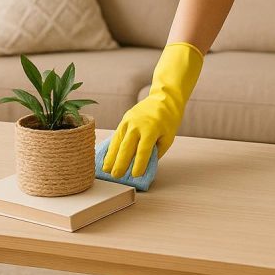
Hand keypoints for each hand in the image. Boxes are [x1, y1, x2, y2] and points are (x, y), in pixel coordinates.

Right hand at [102, 42, 203, 177]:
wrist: (164, 99)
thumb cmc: (168, 120)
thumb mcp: (168, 137)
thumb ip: (156, 151)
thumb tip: (144, 165)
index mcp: (151, 129)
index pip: (143, 150)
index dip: (139, 163)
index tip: (135, 175)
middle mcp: (137, 125)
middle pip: (127, 146)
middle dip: (120, 162)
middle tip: (115, 176)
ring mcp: (128, 121)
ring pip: (118, 141)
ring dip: (111, 156)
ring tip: (106, 169)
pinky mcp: (124, 120)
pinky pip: (116, 136)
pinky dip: (111, 147)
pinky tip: (107, 157)